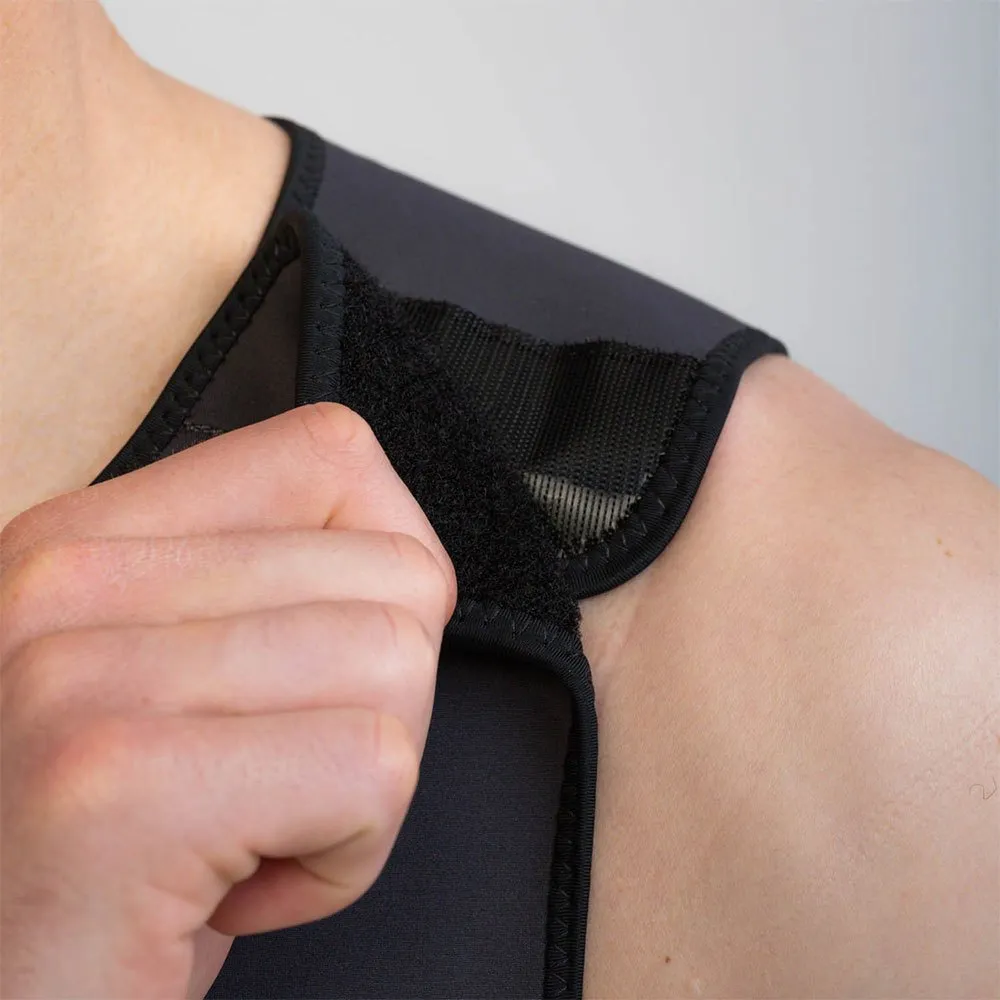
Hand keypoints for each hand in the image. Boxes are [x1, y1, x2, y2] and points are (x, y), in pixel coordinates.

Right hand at [0, 403, 455, 999]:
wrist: (12, 993)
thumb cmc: (114, 861)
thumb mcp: (169, 684)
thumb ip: (263, 588)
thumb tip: (408, 555)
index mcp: (81, 537)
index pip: (333, 456)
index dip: (384, 579)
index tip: (319, 677)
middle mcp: (59, 580)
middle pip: (393, 575)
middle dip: (378, 706)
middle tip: (269, 785)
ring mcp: (77, 675)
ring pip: (396, 664)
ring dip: (360, 789)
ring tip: (249, 836)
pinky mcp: (119, 787)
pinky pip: (371, 771)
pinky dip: (345, 861)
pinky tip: (239, 894)